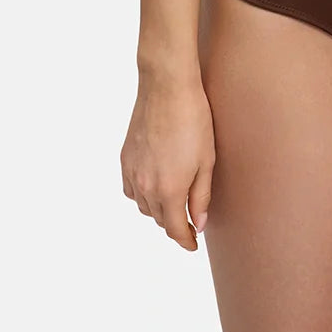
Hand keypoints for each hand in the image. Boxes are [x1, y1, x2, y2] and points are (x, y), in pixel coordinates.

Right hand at [121, 75, 215, 251]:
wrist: (167, 87)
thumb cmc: (193, 119)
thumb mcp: (207, 160)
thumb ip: (201, 196)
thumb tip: (198, 223)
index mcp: (169, 190)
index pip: (175, 229)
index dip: (186, 240)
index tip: (193, 244)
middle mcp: (146, 186)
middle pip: (160, 219)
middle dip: (175, 223)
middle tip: (190, 220)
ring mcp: (132, 172)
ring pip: (143, 206)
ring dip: (158, 209)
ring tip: (174, 201)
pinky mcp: (125, 158)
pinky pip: (130, 189)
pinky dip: (141, 194)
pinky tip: (153, 185)